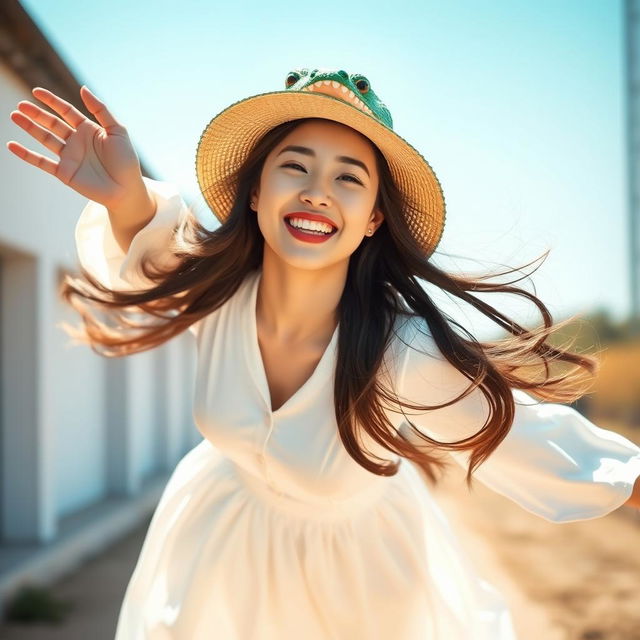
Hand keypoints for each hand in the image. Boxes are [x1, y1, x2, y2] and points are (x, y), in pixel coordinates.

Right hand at [6, 86, 145, 210]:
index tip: (36, 91)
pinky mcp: (64, 173)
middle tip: (21, 105)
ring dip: (29, 128)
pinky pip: (42, 162)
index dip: (52, 101)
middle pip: (52, 123)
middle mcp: (77, 142)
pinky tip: (12, 145)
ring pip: (44, 139)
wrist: (126, 190)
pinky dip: (27, 155)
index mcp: (89, 130)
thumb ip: (101, 110)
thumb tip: (83, 88)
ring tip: (15, 116)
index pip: (66, 111)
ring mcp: (69, 157)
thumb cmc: (126, 161)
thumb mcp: (118, 131)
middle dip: (36, 114)